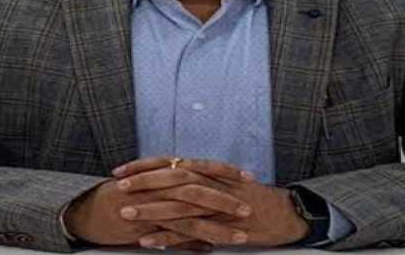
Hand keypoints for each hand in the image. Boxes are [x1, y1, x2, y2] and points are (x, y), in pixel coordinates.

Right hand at [64, 157, 252, 246]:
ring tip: (240, 234)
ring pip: (189, 214)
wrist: (85, 209)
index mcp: (163, 172)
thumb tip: (199, 188)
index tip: (247, 176)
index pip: (199, 166)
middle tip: (248, 207)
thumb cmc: (118, 197)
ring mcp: (150, 206)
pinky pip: (171, 234)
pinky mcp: (143, 226)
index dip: (224, 171)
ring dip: (217, 226)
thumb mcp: (148, 185)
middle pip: (198, 189)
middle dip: (226, 199)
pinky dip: (191, 242)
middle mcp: (158, 185)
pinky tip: (209, 249)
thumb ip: (173, 187)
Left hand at [114, 157, 309, 247]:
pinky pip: (190, 232)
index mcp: (208, 172)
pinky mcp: (222, 226)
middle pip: (171, 178)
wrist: (286, 213)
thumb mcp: (223, 185)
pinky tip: (149, 241)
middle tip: (119, 187)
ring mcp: (216, 205)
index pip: (170, 163)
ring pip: (177, 205)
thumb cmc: (255, 200)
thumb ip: (198, 183)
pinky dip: (168, 237)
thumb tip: (171, 182)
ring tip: (127, 213)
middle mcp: (210, 183)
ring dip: (149, 209)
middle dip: (142, 182)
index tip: (121, 170)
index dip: (143, 166)